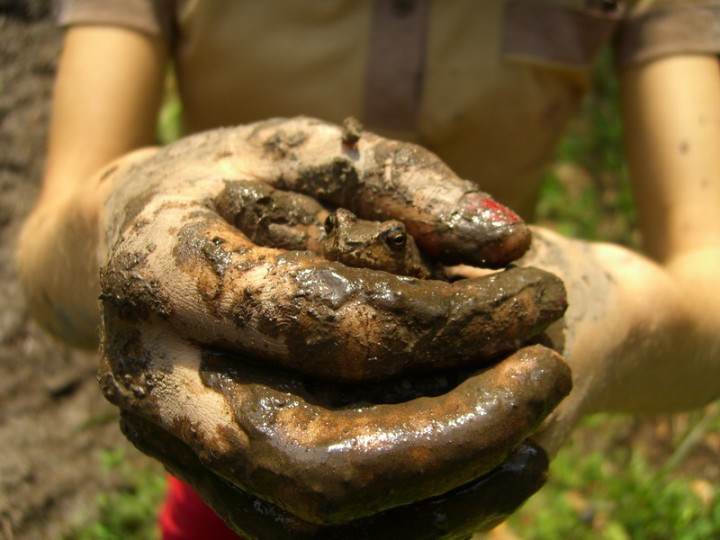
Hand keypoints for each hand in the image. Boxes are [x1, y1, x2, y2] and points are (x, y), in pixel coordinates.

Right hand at [96, 117, 570, 535]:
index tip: (541, 290)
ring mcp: (173, 444)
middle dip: (452, 433)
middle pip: (316, 454)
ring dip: (437, 491)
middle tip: (549, 378)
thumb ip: (404, 183)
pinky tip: (486, 472)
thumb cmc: (227, 182)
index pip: (334, 320)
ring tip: (534, 444)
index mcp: (166, 274)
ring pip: (312, 514)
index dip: (455, 318)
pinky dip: (406, 517)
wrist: (133, 241)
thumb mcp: (306, 149)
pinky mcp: (205, 475)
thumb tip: (508, 242)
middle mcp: (155, 380)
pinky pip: (306, 529)